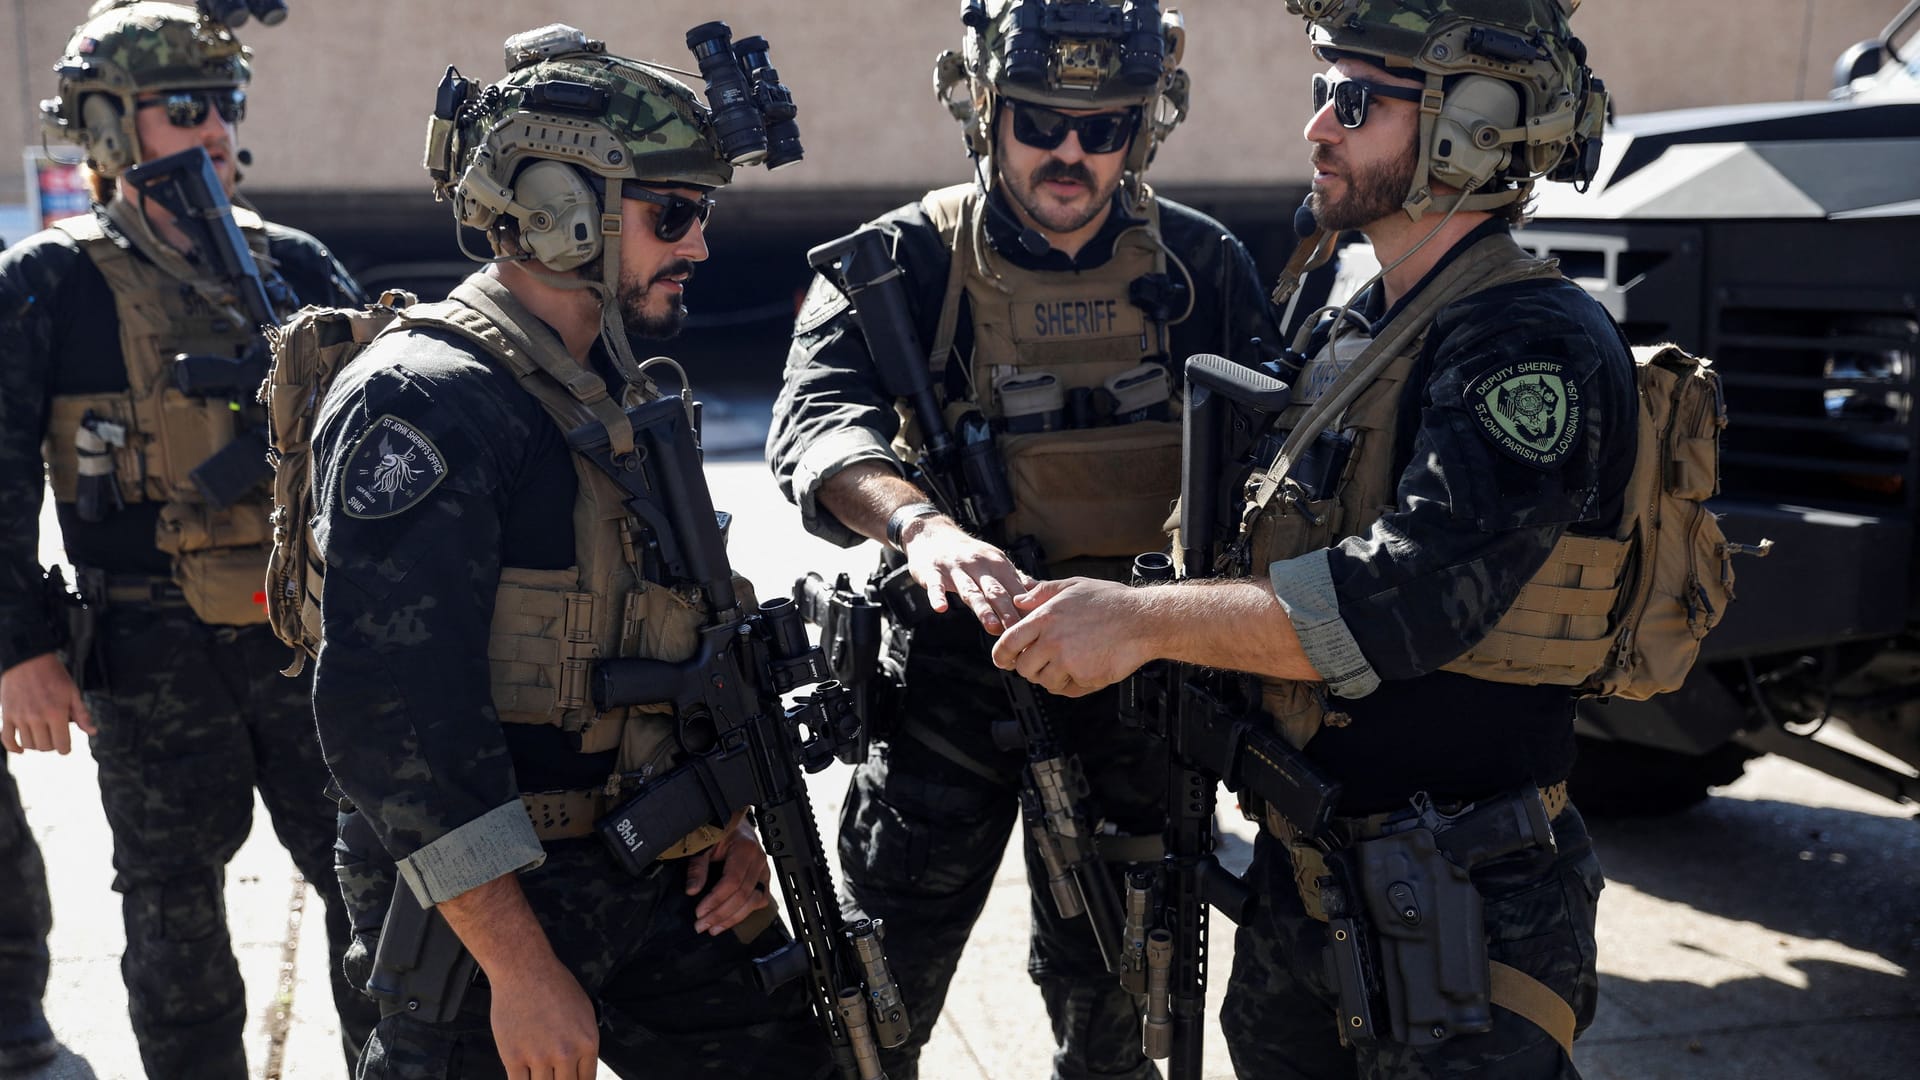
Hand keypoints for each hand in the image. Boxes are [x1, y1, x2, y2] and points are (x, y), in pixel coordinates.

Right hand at [0, 652, 95, 753]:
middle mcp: (36, 717)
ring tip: (42, 735)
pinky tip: (21, 750)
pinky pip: (7, 739)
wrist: (28, 660)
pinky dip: (13, 748)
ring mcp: (20, 717)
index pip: (62, 745)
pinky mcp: (7, 714)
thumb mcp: (73, 692)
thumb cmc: (54, 675)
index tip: (66, 745)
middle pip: (45, 747)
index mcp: (56, 713)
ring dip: (37, 744)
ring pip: (29, 744)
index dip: (66, 748)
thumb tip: (92, 732)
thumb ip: (82, 714)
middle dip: (53, 745)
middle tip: (55, 736)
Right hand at [437, 873, 597, 1077]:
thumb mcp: (584, 1012)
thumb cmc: (554, 985)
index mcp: (588, 1043)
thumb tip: (580, 1067)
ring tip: (538, 1073)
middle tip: (553, 1076)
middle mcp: (566, 1054)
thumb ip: (583, 1043)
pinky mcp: (513, 1058)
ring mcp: (539, 1057)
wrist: (524, 970)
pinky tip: (522, 1076)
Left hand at [686, 814, 772, 935]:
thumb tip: (692, 890)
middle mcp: (759, 860)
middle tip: (702, 925)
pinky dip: (746, 912)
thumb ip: (697, 867)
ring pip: (754, 901)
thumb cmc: (719, 831)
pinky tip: (731, 919)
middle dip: (721, 914)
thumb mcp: (704, 844)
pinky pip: (760, 900)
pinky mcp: (764, 877)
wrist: (733, 822)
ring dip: (733, 918)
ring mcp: (764, 869)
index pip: (733, 882)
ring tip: (714, 928)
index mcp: (745, 848)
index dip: (716, 900)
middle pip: (743, 895)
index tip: (700, 912)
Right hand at [901, 516, 1035, 634]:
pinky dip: (937, 596)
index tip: (1034, 628)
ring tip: (992, 626)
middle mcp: (978, 565)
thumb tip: (1042, 594)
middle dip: (1008, 611)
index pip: (1014, 590)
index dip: (1025, 609)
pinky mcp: (932, 572)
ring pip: (970, 591)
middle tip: (1018, 631)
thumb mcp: (994, 562)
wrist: (932, 535)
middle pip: (996, 591)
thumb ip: (1015, 580)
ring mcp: (955, 568)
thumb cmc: (968, 555)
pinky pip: (935, 586)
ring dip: (982, 609)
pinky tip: (941, 608)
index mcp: (997, 564)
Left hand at [990, 578, 1153, 696]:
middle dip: (1030, 668)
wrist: (1144, 620)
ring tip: (1069, 664)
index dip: (1001, 655)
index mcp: (1046, 617)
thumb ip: (1042, 593)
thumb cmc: (1112, 601)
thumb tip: (1018, 600)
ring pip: (1045, 682)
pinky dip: (1072, 684)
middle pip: (1024, 668)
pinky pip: (1068, 689)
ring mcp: (1069, 661)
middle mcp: (1053, 641)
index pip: (1008, 642)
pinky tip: (1084, 669)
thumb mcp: (1074, 585)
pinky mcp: (1085, 678)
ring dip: (1052, 677)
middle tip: (1043, 663)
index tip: (1003, 661)